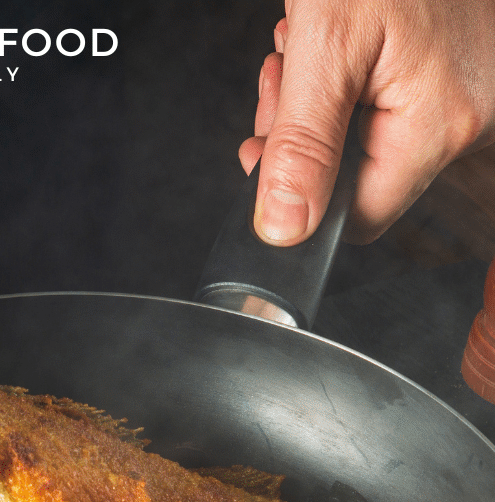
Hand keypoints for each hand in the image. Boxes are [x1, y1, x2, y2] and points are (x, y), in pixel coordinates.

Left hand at [238, 0, 494, 245]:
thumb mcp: (326, 45)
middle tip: (279, 83)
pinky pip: (389, 103)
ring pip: (365, 139)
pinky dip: (344, 82)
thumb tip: (284, 227)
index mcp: (440, 124)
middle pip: (356, 177)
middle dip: (300, 138)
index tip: (262, 154)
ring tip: (300, 50)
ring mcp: (468, 94)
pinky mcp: (458, 72)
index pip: (356, 219)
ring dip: (314, 105)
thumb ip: (303, 144)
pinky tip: (332, 44)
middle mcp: (468, 118)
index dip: (298, 196)